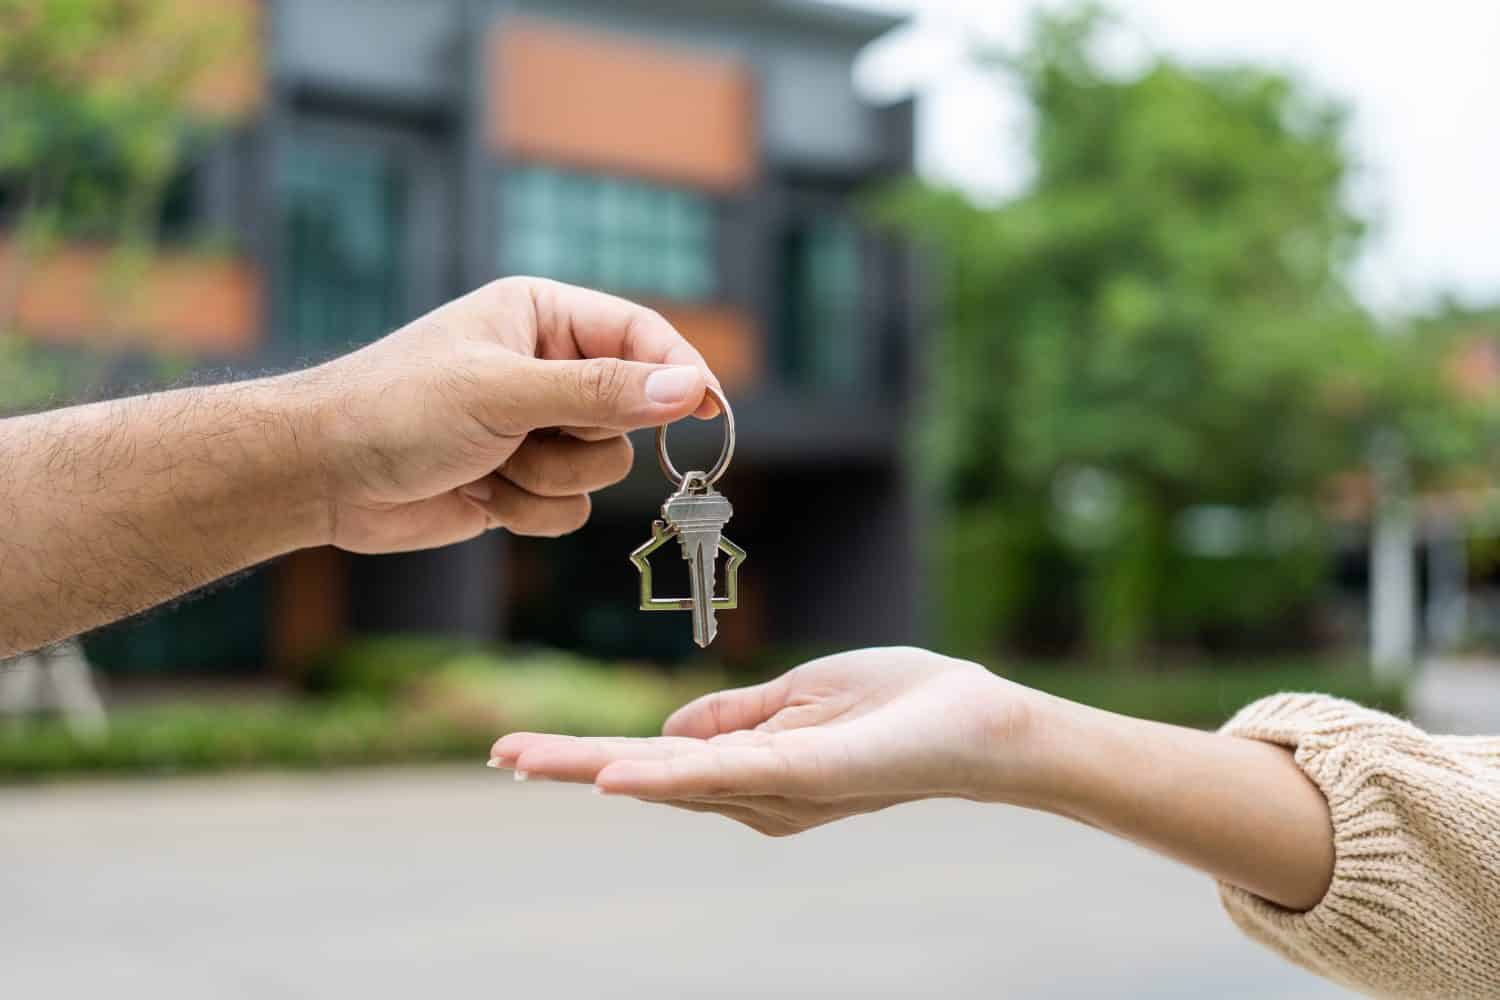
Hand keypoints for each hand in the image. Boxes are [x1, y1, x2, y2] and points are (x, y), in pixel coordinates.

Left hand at [290, 277, 721, 552]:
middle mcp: (547, 368)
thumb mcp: (503, 392)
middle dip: (581, 438)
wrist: (321, 477)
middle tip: (527, 434)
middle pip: (630, 413)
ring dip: (548, 480)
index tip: (709, 411)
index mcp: (543, 316)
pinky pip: (571, 509)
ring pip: (604, 470)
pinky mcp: (522, 482)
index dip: (678, 373)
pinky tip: (476, 494)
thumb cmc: (396, 408)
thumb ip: (599, 392)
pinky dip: (529, 512)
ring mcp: (535, 428)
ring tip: (488, 465)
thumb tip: (688, 389)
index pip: (642, 335)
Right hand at [490, 647, 1041, 835]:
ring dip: (595, 767)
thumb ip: (735, 718)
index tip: (523, 751)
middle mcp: (757, 793)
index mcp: (752, 766)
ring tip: (524, 758)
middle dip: (570, 766)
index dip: (591, 756)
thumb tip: (665, 734)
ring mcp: (779, 790)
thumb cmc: (902, 705)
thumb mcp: (801, 697)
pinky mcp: (807, 777)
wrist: (984, 722)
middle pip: (648, 776)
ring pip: (672, 778)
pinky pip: (728, 775)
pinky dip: (669, 775)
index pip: (656, 760)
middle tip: (500, 754)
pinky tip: (619, 772)